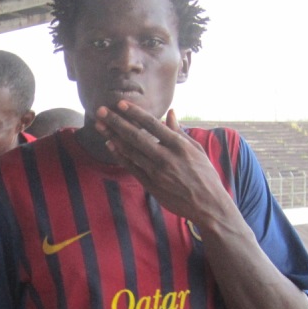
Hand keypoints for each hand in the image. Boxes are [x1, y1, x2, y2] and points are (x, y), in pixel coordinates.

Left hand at [93, 103, 231, 223]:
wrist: (207, 204)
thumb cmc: (205, 174)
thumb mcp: (197, 149)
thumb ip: (180, 131)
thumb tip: (170, 112)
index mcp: (179, 145)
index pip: (152, 125)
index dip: (135, 113)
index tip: (121, 104)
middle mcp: (165, 157)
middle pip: (135, 136)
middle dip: (116, 122)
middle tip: (101, 111)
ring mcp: (156, 172)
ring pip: (130, 151)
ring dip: (112, 137)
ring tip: (100, 125)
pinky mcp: (150, 184)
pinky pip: (131, 167)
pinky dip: (119, 155)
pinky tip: (109, 144)